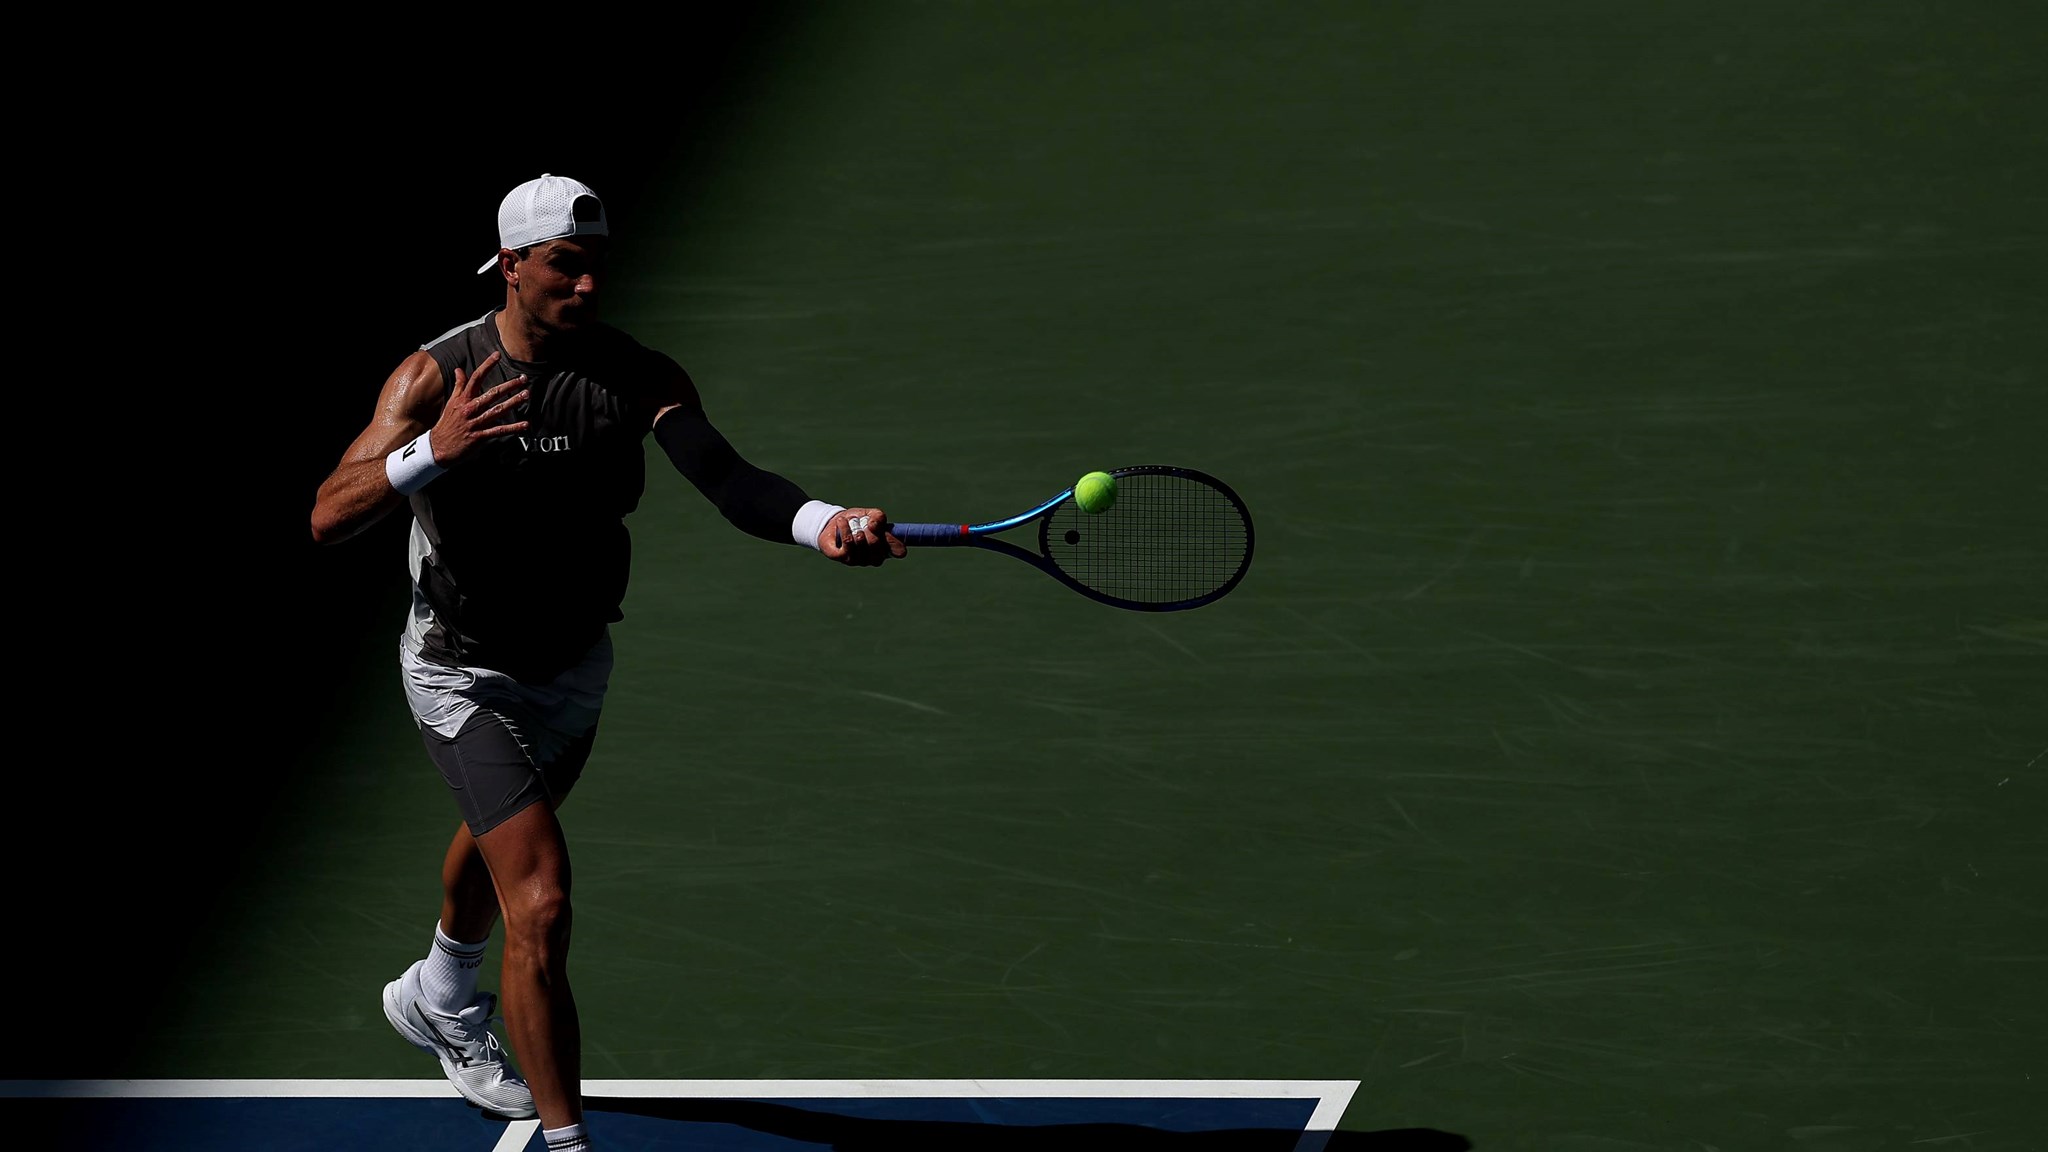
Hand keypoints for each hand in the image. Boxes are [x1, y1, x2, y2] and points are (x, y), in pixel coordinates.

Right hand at [430, 351, 529, 465]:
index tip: (497, 355)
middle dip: (509, 386)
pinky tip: (525, 424)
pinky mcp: (479, 437)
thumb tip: (459, 369)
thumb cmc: (446, 423)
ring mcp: (475, 423)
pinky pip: (499, 431)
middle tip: (523, 379)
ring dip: (513, 402)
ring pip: (497, 410)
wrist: (438, 447)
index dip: (487, 365)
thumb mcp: (451, 402)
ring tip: (526, 395)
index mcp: (463, 399)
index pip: (476, 378)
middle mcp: (470, 409)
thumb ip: (458, 386)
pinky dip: (513, 428)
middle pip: (492, 393)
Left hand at [821, 507, 906, 566]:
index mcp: (886, 549)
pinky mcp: (843, 558)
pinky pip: (848, 543)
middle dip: (868, 528)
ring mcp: (859, 561)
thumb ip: (878, 516)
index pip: (899, 551)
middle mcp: (874, 558)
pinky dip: (845, 529)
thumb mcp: (870, 514)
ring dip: (854, 527)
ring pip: (860, 542)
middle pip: (876, 544)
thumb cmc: (857, 521)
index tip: (887, 529)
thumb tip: (875, 524)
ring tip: (850, 521)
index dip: (895, 541)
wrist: (835, 524)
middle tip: (863, 522)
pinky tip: (841, 522)